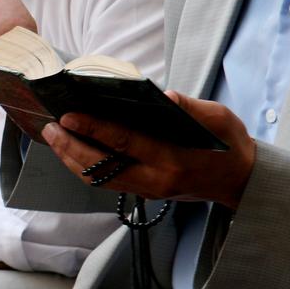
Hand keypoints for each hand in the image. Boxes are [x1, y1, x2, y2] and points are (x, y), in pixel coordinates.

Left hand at [42, 91, 257, 208]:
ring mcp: (147, 190)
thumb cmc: (229, 145)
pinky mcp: (143, 193)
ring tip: (54, 137)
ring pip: (98, 179)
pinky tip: (71, 151)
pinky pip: (105, 182)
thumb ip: (190, 107)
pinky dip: (84, 167)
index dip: (93, 129)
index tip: (69, 116)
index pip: (124, 142)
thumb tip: (163, 95)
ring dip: (71, 159)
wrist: (239, 180)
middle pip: (100, 166)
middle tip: (50, 127)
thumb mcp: (219, 118)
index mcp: (172, 159)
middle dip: (70, 146)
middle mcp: (154, 179)